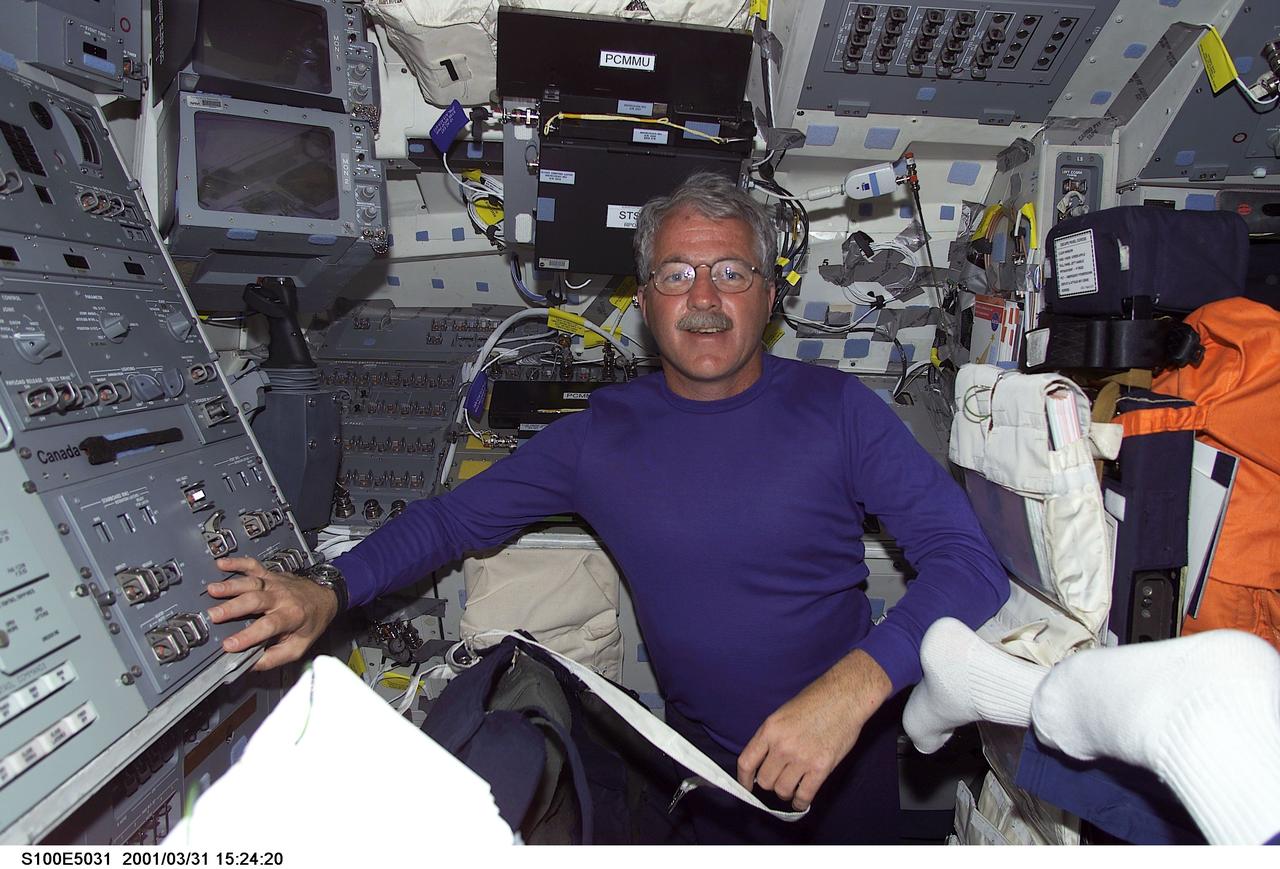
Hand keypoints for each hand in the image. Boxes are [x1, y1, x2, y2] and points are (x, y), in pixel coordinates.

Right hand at [206, 556, 338, 669]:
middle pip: (256, 600)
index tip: (229, 645)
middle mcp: (282, 597)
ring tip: (212, 590)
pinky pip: (253, 566)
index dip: (248, 636)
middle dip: (233, 607)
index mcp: (291, 616)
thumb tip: (251, 665)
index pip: (267, 626)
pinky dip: (237, 562)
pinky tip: (222, 564)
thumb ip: (275, 657)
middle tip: (213, 615)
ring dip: (231, 585)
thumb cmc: (311, 622)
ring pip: (252, 582)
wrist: (326, 597)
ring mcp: (275, 583)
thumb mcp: (299, 646)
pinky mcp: (270, 574)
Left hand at [736, 650, 890, 810]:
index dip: (743, 779)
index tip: (747, 786)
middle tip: (778, 780)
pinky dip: (800, 802)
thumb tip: (764, 761)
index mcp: (770, 730)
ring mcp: (801, 758)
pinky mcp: (821, 767)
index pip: (747, 762)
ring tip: (792, 787)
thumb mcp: (783, 713)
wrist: (845, 696)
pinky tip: (801, 800)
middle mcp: (782, 745)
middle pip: (765, 781)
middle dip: (770, 783)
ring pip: (782, 790)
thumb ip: (771, 737)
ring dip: (786, 792)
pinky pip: (804, 795)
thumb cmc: (816, 700)